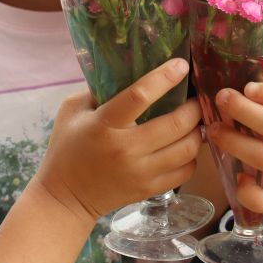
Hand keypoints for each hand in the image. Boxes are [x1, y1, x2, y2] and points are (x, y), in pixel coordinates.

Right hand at [35, 59, 202, 224]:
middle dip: (193, 107)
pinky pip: (184, 172)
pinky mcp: (148, 190)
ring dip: (197, 131)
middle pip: (175, 124)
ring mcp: (140, 172)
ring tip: (196, 122)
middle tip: (196, 98)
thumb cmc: (67, 147)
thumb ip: (96, 90)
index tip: (180, 65)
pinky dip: (191, 157)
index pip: (140, 96)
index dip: (164, 78)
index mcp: (104, 124)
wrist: (65, 197)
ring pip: (186, 149)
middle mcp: (126, 149)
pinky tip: (186, 147)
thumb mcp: (72, 111)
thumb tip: (126, 72)